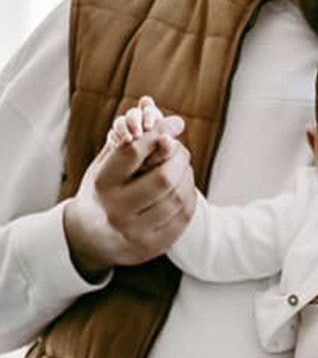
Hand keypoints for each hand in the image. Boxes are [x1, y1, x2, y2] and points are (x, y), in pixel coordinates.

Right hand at [64, 98, 194, 281]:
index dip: (159, 134)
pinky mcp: (150, 247)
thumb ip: (134, 138)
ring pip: (178, 198)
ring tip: (180, 169)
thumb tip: (162, 110)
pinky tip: (182, 190)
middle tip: (178, 150)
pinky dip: (189, 198)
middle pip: (164, 178)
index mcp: (101, 183)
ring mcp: (133, 232)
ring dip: (187, 177)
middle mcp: (115, 209)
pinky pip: (183, 217)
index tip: (174, 126)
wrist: (87, 238)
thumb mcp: (107, 163)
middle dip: (179, 158)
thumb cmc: (104, 190)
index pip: (134, 152)